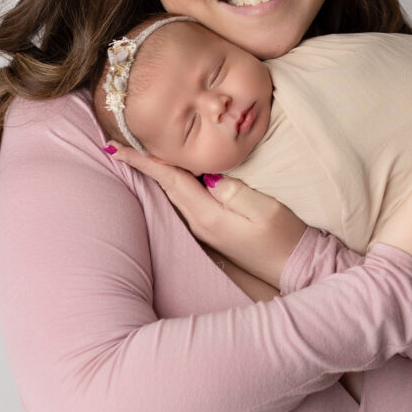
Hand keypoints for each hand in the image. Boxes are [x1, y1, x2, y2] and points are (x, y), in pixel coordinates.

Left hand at [104, 142, 306, 286]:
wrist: (294, 268)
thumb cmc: (284, 238)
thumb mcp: (264, 210)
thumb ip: (234, 190)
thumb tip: (209, 176)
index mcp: (208, 216)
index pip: (169, 180)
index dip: (144, 161)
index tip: (117, 146)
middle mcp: (199, 223)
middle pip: (165, 186)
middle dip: (142, 164)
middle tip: (116, 143)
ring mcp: (205, 229)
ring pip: (173, 193)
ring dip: (155, 173)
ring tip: (135, 154)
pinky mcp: (214, 229)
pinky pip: (185, 200)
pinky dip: (172, 182)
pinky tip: (170, 174)